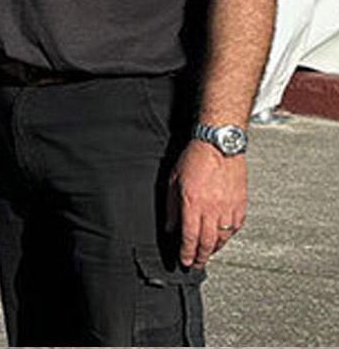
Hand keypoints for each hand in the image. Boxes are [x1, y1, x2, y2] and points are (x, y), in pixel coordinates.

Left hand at [167, 139, 247, 267]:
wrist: (219, 146)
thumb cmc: (195, 159)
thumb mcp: (173, 181)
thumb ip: (172, 207)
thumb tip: (170, 227)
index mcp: (192, 204)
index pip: (189, 237)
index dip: (186, 253)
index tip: (184, 261)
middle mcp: (212, 210)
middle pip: (207, 243)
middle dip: (200, 257)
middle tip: (196, 265)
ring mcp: (228, 209)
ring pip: (222, 238)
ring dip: (214, 249)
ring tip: (208, 254)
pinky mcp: (240, 206)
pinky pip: (234, 228)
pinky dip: (227, 237)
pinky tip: (222, 238)